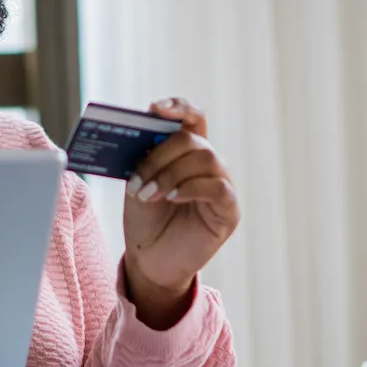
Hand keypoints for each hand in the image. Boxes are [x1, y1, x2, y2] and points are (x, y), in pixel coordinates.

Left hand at [122, 98, 239, 328]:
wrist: (150, 260)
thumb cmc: (146, 219)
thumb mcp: (138, 181)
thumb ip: (144, 157)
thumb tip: (140, 132)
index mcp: (187, 152)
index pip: (192, 117)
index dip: (179, 107)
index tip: (154, 108)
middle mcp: (208, 163)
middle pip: (193, 139)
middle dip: (161, 155)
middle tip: (138, 178)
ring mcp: (222, 185)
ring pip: (205, 159)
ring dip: (170, 174)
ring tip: (148, 193)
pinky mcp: (229, 210)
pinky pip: (217, 187)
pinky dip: (191, 188)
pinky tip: (172, 198)